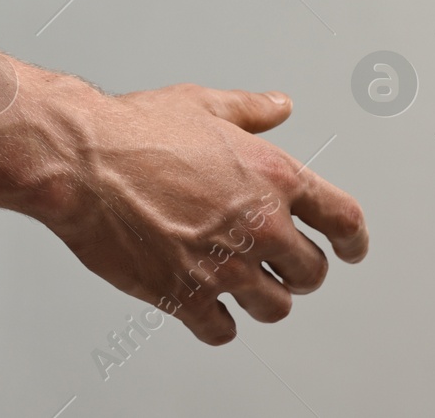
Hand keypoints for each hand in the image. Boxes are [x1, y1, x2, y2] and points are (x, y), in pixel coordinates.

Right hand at [31, 80, 367, 344]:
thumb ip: (249, 110)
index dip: (353, 240)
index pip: (343, 220)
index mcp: (273, 177)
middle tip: (281, 266)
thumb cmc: (132, 130)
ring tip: (245, 289)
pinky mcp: (186, 294)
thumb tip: (278, 106)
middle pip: (312, 272)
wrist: (81, 162)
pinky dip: (218, 323)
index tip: (350, 249)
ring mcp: (225, 266)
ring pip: (274, 308)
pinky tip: (208, 310)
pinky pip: (222, 330)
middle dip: (299, 270)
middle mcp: (260, 226)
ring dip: (263, 299)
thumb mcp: (200, 104)